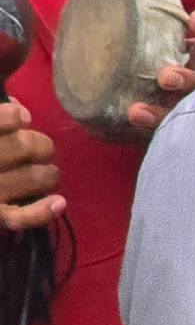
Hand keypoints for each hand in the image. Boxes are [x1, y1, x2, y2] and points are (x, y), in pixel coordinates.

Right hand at [0, 100, 60, 231]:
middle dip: (40, 146)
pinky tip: (59, 202)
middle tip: (40, 150)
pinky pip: (22, 217)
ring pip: (35, 178)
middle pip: (27, 147)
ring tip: (46, 173)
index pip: (2, 120)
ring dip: (48, 174)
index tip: (24, 118)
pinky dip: (44, 211)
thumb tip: (18, 107)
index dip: (13, 117)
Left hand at [122, 11, 194, 138]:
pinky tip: (118, 129)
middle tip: (165, 77)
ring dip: (162, 114)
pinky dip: (143, 134)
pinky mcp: (178, 134)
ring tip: (135, 112)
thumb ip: (156, 19)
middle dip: (187, 81)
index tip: (194, 19)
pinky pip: (162, 138)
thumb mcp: (170, 42)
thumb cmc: (167, 63)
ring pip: (186, 117)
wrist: (175, 112)